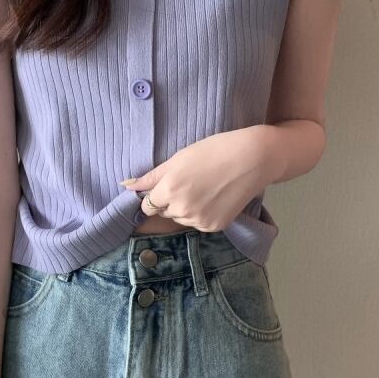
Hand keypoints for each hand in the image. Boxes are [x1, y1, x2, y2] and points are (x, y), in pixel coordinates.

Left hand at [119, 127, 274, 230]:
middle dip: (170, 201)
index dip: (156, 195)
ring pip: (180, 219)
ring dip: (185, 209)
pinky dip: (201, 214)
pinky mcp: (214, 226)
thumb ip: (151, 177)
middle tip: (190, 183)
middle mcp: (181, 209)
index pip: (148, 205)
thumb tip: (126, 186)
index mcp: (169, 190)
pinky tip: (214, 198)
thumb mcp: (178, 159)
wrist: (252, 158)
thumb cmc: (213, 151)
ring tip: (204, 189)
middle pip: (164, 213)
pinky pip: (198, 224)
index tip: (167, 186)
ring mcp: (199, 220)